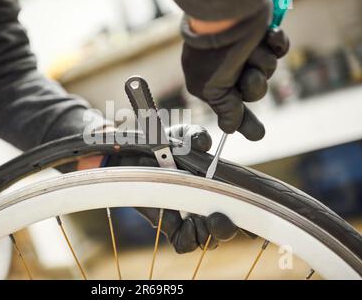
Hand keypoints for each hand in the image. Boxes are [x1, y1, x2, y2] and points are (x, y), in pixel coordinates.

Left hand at [106, 124, 242, 253]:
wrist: (132, 156)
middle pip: (226, 230)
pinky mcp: (169, 227)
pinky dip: (190, 238)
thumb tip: (203, 142)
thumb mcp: (181, 137)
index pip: (240, 209)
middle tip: (221, 217)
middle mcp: (205, 207)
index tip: (249, 209)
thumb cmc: (163, 146)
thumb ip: (194, 136)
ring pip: (208, 240)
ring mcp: (188, 219)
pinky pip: (185, 244)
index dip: (248, 215)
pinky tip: (187, 223)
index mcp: (216, 188)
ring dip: (211, 234)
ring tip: (204, 219)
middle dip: (229, 228)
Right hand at [181, 1, 289, 140]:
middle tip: (248, 75)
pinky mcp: (261, 36)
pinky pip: (278, 49)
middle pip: (253, 90)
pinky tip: (269, 35)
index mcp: (211, 84)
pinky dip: (276, 43)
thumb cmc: (215, 53)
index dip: (244, 122)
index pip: (230, 109)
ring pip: (268, 70)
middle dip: (255, 84)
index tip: (258, 135)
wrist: (226, 13)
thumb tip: (229, 129)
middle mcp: (228, 70)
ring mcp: (245, 52)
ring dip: (262, 61)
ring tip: (251, 49)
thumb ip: (225, 109)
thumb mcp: (213, 88)